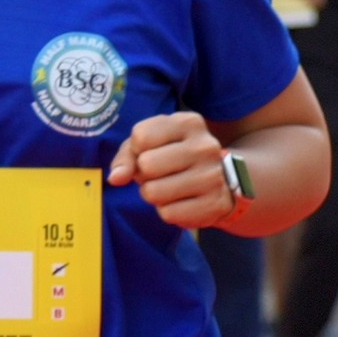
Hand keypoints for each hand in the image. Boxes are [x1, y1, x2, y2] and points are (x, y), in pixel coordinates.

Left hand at [109, 111, 234, 229]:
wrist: (222, 181)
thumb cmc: (175, 157)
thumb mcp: (151, 145)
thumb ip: (127, 156)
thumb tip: (115, 178)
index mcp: (189, 123)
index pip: (141, 137)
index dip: (139, 150)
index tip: (154, 152)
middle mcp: (205, 146)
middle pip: (146, 165)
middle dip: (145, 174)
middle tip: (161, 174)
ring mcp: (213, 176)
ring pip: (153, 192)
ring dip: (154, 194)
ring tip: (171, 187)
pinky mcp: (214, 204)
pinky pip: (168, 213)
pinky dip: (169, 211)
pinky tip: (183, 201)